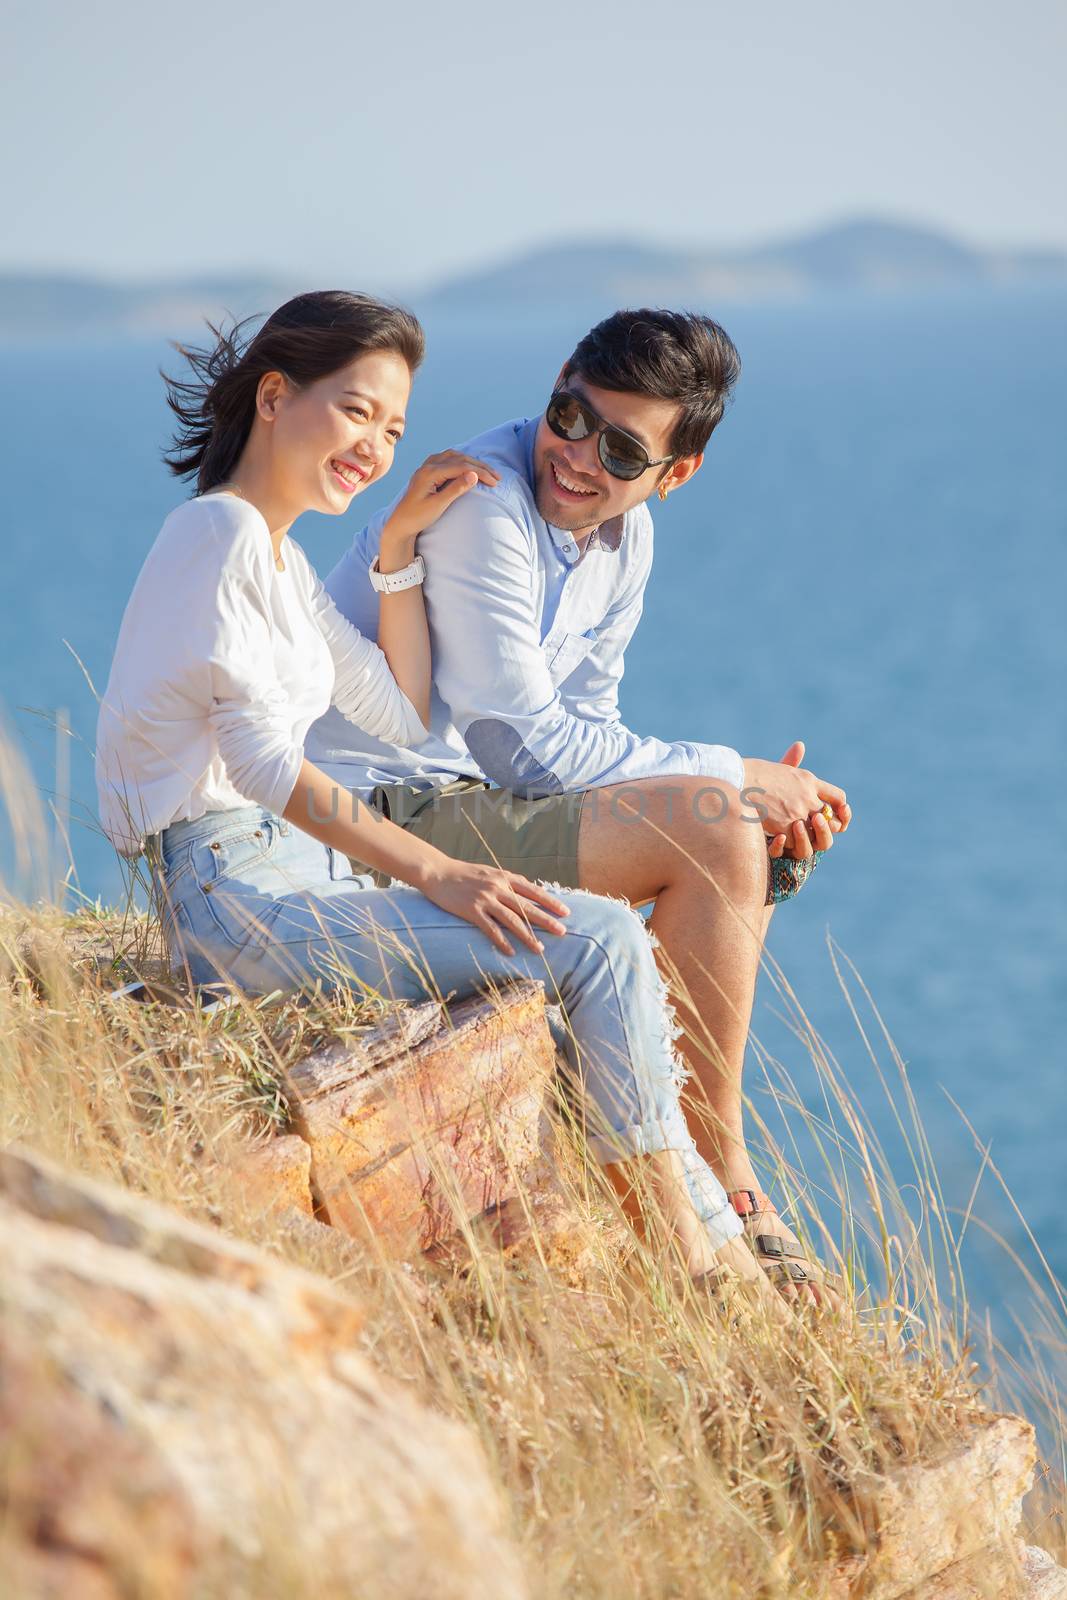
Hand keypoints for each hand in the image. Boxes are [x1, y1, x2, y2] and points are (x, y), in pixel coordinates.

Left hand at [381, 450, 500, 554]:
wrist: (400, 523)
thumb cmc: (418, 517)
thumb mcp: (438, 505)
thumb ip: (456, 489)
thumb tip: (474, 475)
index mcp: (430, 473)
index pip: (462, 467)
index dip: (481, 473)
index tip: (495, 482)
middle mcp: (428, 466)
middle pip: (460, 458)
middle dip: (480, 466)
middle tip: (497, 477)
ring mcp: (426, 467)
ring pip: (454, 456)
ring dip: (471, 461)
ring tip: (486, 472)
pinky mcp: (427, 472)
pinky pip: (447, 459)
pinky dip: (461, 461)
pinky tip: (468, 467)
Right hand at [414, 856, 570, 955]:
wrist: (437, 872)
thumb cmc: (464, 873)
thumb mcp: (489, 872)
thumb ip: (506, 881)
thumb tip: (525, 890)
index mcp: (504, 877)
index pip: (533, 891)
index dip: (550, 902)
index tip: (565, 912)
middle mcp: (498, 887)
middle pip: (527, 907)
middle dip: (546, 920)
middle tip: (562, 931)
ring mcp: (485, 899)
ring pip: (512, 920)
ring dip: (527, 936)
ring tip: (539, 949)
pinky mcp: (471, 910)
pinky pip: (490, 929)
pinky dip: (502, 941)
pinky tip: (511, 952)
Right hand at [744, 741, 851, 860]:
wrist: (736, 780)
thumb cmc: (752, 772)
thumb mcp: (778, 764)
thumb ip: (792, 760)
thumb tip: (800, 745)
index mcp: (808, 780)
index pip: (838, 796)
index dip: (839, 809)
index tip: (829, 814)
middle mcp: (808, 796)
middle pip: (831, 818)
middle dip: (826, 827)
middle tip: (813, 830)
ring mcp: (798, 812)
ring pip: (816, 833)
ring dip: (809, 837)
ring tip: (795, 836)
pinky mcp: (785, 826)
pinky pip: (796, 842)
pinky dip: (790, 843)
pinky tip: (781, 838)